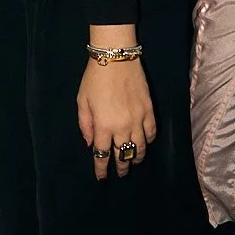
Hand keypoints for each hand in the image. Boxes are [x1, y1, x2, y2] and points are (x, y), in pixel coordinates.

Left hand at [76, 33, 156, 179]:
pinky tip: (145, 143)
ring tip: (132, 162)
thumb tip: (90, 143)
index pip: (102, 154)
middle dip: (121, 167)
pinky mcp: (149, 110)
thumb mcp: (82, 101)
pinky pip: (152, 132)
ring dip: (136, 157)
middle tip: (120, 173)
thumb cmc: (94, 78)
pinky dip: (149, 141)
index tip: (101, 177)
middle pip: (123, 154)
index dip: (101, 168)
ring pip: (141, 147)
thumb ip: (85, 124)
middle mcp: (122, 127)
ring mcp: (138, 119)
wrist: (116, 57)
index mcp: (103, 125)